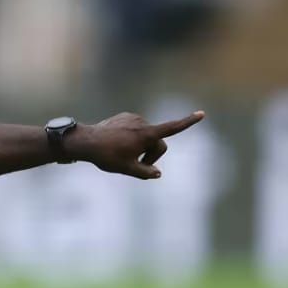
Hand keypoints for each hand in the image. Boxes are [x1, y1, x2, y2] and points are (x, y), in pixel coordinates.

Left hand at [71, 111, 204, 178]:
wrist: (86, 141)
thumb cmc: (107, 156)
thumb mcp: (127, 169)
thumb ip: (145, 172)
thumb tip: (158, 173)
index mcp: (145, 135)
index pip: (171, 129)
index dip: (187, 123)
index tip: (201, 114)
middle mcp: (142, 123)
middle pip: (158, 142)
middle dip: (152, 155)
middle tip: (138, 166)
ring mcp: (134, 118)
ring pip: (147, 136)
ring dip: (142, 147)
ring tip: (123, 154)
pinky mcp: (126, 116)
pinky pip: (136, 129)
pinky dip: (133, 138)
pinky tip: (118, 144)